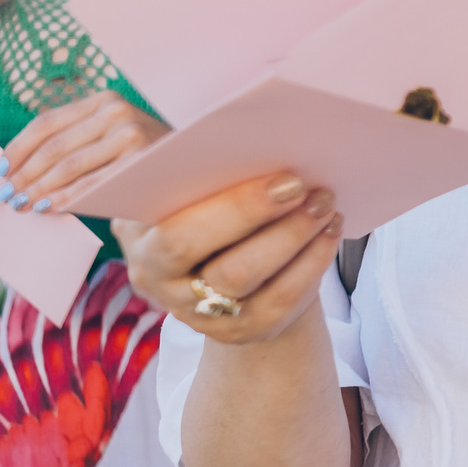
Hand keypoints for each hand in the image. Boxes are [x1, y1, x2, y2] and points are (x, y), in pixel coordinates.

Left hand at [0, 90, 168, 211]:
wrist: (189, 168)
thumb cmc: (140, 156)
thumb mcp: (109, 134)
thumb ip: (74, 139)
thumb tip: (17, 163)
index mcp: (102, 100)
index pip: (47, 123)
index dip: (18, 148)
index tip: (0, 169)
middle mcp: (116, 112)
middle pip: (54, 147)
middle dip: (25, 174)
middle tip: (7, 195)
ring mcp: (130, 135)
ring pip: (68, 167)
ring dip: (40, 189)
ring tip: (23, 204)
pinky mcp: (138, 162)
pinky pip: (90, 185)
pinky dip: (65, 198)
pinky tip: (49, 207)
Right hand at [114, 174, 343, 345]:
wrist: (219, 264)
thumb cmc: (203, 203)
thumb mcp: (184, 181)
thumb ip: (195, 163)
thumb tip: (247, 135)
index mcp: (138, 235)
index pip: (178, 232)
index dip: (237, 207)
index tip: (285, 178)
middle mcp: (158, 280)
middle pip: (214, 260)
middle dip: (267, 221)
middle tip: (307, 188)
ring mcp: (196, 313)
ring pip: (248, 278)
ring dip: (294, 237)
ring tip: (325, 204)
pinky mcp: (237, 331)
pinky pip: (280, 300)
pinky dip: (312, 262)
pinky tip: (330, 231)